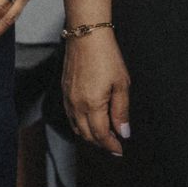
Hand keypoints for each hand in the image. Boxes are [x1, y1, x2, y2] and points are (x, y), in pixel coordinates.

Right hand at [62, 28, 130, 155]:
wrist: (86, 35)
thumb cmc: (106, 57)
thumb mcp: (121, 84)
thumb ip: (121, 111)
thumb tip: (123, 132)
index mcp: (92, 105)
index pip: (101, 134)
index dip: (111, 145)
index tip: (119, 150)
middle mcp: (76, 106)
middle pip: (87, 135)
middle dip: (101, 143)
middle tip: (114, 145)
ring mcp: (68, 99)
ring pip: (77, 127)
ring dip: (90, 135)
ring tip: (105, 135)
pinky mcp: (64, 91)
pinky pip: (70, 116)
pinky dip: (80, 124)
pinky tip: (91, 121)